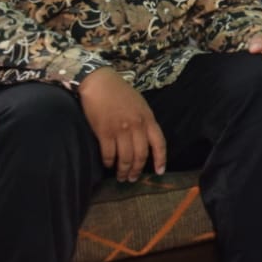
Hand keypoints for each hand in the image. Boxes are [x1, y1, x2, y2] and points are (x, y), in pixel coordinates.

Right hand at [78, 67, 166, 181]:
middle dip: (137, 170)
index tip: (159, 171)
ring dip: (123, 170)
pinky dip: (108, 162)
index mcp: (148, 118)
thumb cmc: (120, 92)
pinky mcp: (104, 132)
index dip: (160, 159)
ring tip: (121, 176)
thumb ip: (144, 121)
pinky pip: (108, 154)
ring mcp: (120, 130)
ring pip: (125, 158)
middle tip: (133, 178)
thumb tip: (146, 139)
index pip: (159, 143)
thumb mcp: (140, 104)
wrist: (100, 83)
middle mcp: (136, 126)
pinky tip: (108, 165)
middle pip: (141, 155)